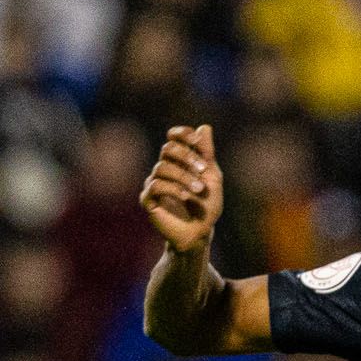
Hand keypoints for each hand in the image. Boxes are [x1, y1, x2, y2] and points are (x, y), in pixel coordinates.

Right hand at [140, 124, 223, 252]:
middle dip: (187, 156)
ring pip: (162, 167)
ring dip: (184, 176)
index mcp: (179, 161)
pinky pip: (155, 185)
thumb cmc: (207, 206)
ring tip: (199, 190)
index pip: (173, 138)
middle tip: (203, 169)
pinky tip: (185, 197)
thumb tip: (205, 127)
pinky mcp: (148, 199)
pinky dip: (172, 189)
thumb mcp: (212, 178)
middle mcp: (165, 169)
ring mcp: (154, 183)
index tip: (196, 140)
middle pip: (168, 149)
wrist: (200, 233)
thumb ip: (207, 154)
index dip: (182, 134)